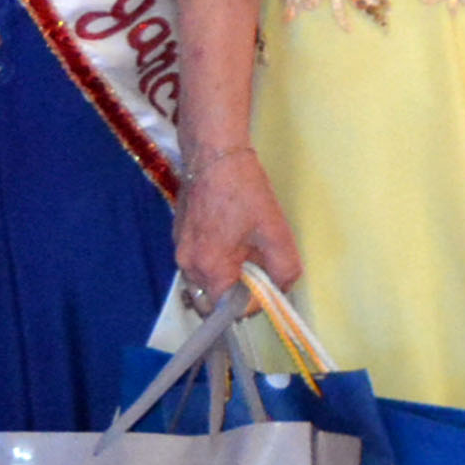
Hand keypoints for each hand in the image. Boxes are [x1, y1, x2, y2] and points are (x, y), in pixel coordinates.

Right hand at [174, 146, 303, 296]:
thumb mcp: (275, 232)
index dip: (253, 304)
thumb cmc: (244, 190)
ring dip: (230, 271)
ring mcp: (180, 250)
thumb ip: (284, 269)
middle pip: (217, 296)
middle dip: (241, 287)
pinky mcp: (179, 236)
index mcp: (210, 268)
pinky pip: (200, 260)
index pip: (229, 311)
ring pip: (208, 278)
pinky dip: (218, 256)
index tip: (267, 284)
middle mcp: (188, 265)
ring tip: (247, 243)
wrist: (214, 154)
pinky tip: (233, 232)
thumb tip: (282, 288)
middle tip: (260, 262)